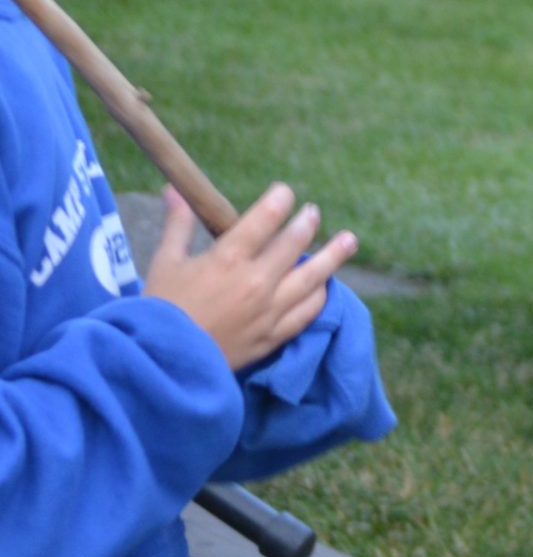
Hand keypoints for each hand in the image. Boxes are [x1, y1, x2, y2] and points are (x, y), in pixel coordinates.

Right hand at [143, 185, 355, 371]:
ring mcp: (270, 310)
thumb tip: (175, 190)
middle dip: (306, 223)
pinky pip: (308, 313)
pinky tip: (326, 287)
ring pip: (313, 277)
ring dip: (333, 256)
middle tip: (312, 213)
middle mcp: (257, 281)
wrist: (160, 366)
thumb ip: (178, 225)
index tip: (285, 193)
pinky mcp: (273, 336)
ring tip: (349, 240)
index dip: (279, 199)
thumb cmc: (159, 311)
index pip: (266, 217)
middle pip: (295, 243)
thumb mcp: (164, 264)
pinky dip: (320, 296)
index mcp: (228, 258)